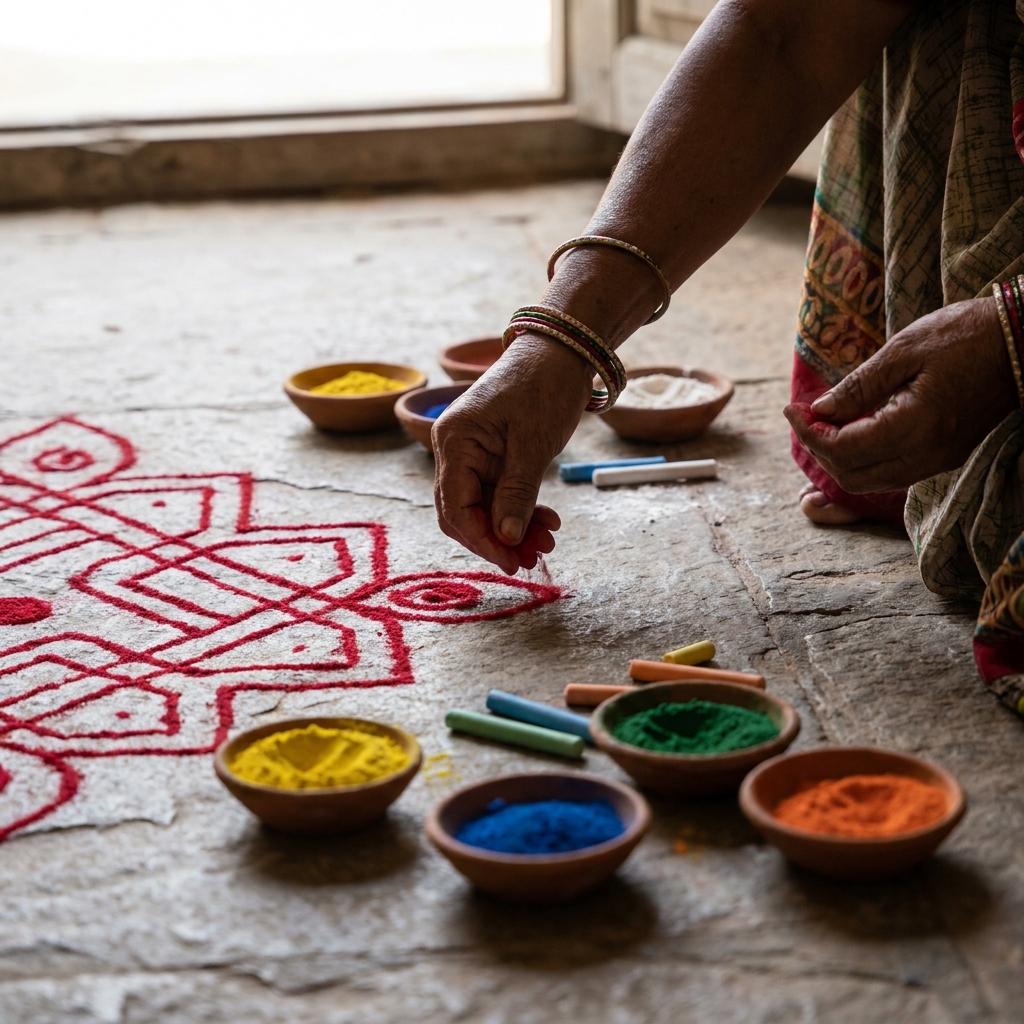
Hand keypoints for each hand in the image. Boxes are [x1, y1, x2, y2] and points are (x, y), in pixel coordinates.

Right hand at [433, 333, 592, 573]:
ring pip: (483, 508)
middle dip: (497, 539)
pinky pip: (498, 495)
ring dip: (512, 529)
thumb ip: (517, 494)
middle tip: (533, 558)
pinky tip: (545, 521)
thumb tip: (506, 539)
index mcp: (454, 441)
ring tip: (546, 542)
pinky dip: (519, 511)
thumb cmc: (543, 385)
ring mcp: (471, 454)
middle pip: (463, 512)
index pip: (456, 507)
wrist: (560, 350)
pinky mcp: (491, 456)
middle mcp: (454, 450)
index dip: (483, 540)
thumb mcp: (533, 444)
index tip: (513, 561)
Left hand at [784, 296, 1017, 493]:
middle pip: (851, 475)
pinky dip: (862, 458)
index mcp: (915, 428)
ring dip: (838, 457)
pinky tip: (851, 429)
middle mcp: (927, 455)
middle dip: (819, 449)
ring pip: (870, 480)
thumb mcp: (902, 351)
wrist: (1023, 339)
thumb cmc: (965, 335)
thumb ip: (858, 387)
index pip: (843, 450)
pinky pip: (891, 472)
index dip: (809, 434)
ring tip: (823, 422)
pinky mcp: (944, 456)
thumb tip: (819, 411)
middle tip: (804, 417)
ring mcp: (938, 460)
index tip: (791, 409)